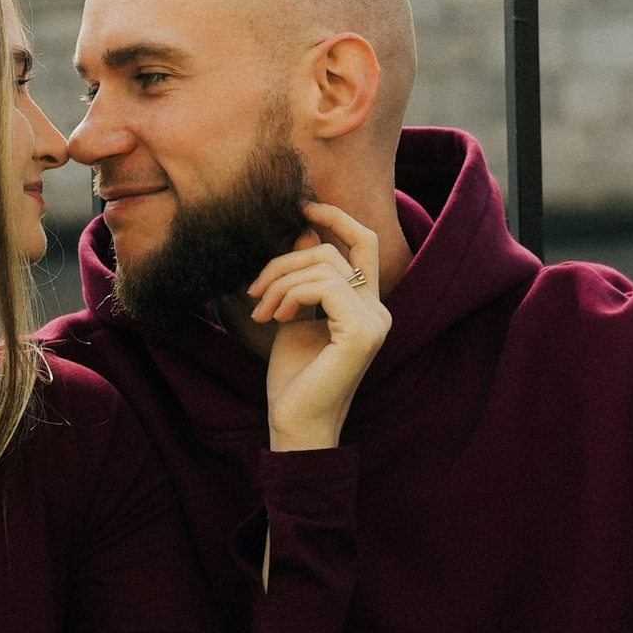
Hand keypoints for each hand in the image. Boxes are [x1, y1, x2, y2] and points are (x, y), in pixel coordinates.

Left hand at [247, 203, 390, 450]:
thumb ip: (303, 281)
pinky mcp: (361, 333)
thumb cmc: (293, 380)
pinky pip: (324, 287)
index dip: (335, 218)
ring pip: (325, 266)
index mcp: (366, 306)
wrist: (295, 424)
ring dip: (280, 281)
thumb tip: (304, 235)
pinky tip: (276, 317)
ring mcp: (374, 322)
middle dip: (285, 260)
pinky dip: (292, 294)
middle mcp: (378, 311)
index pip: (362, 243)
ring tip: (261, 310)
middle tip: (254, 289)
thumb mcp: (294, 318)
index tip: (301, 208)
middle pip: (334, 251)